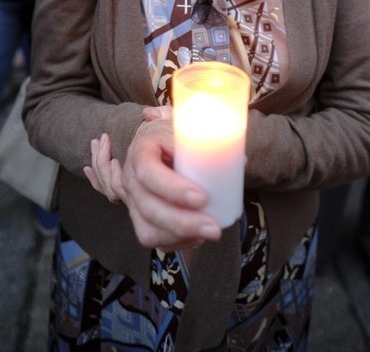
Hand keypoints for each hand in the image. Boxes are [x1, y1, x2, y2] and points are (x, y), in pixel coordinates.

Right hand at [84, 109, 221, 252]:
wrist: (157, 143)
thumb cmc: (173, 136)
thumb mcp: (183, 127)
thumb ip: (207, 137)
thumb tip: (239, 161)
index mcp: (141, 151)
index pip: (148, 173)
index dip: (172, 189)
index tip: (202, 197)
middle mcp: (130, 179)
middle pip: (148, 208)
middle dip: (182, 222)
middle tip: (214, 227)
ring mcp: (133, 202)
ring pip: (147, 230)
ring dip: (180, 236)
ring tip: (209, 232)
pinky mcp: (140, 218)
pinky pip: (154, 240)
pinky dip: (176, 243)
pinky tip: (198, 237)